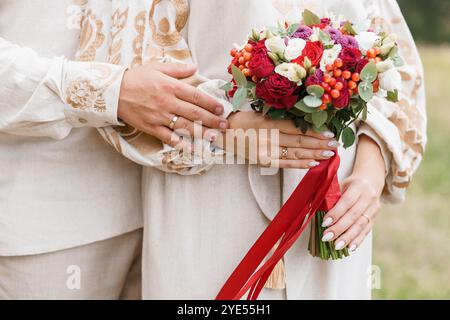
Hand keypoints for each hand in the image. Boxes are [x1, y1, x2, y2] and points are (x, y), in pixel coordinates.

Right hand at [118, 62, 227, 148]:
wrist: (113, 91)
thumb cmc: (136, 78)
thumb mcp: (157, 67)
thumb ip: (178, 69)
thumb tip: (195, 67)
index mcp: (170, 86)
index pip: (197, 96)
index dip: (211, 104)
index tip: (222, 109)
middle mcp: (167, 102)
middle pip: (195, 113)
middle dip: (212, 120)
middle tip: (225, 125)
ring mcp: (159, 116)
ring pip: (185, 126)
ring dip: (202, 133)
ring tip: (215, 137)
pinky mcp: (151, 127)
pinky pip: (168, 137)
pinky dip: (180, 143)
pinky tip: (191, 148)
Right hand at [220, 111, 339, 168]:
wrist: (225, 134)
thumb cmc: (245, 121)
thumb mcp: (262, 113)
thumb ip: (281, 118)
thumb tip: (305, 122)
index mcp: (268, 122)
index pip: (296, 128)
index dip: (314, 131)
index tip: (329, 132)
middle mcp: (268, 137)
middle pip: (298, 141)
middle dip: (319, 143)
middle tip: (335, 144)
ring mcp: (266, 150)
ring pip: (294, 153)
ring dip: (314, 154)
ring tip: (329, 153)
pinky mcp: (264, 161)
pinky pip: (285, 164)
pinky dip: (300, 164)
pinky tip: (314, 163)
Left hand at [321, 135, 385, 251]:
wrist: (371, 181)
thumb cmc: (350, 184)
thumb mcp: (341, 184)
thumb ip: (331, 195)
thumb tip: (315, 208)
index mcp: (358, 186)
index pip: (346, 201)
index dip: (336, 213)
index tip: (324, 223)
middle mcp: (368, 198)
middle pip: (353, 215)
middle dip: (339, 228)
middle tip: (326, 237)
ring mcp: (373, 209)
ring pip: (361, 225)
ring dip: (348, 237)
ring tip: (336, 246)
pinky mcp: (375, 218)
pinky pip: (366, 231)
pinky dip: (357, 240)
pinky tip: (349, 248)